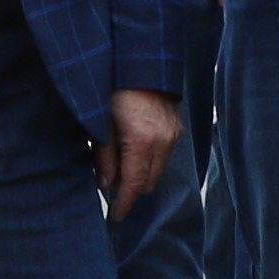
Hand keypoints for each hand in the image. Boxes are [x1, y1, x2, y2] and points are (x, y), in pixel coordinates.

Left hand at [96, 88, 181, 216]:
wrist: (140, 62)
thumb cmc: (116, 89)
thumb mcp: (102, 124)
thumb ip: (104, 157)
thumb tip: (106, 185)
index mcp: (142, 142)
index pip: (134, 184)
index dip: (124, 203)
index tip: (115, 216)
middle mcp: (164, 142)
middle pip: (148, 183)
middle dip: (130, 188)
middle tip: (110, 181)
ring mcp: (174, 135)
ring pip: (157, 171)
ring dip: (140, 174)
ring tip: (119, 162)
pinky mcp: (177, 129)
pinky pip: (164, 156)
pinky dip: (149, 160)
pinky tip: (133, 149)